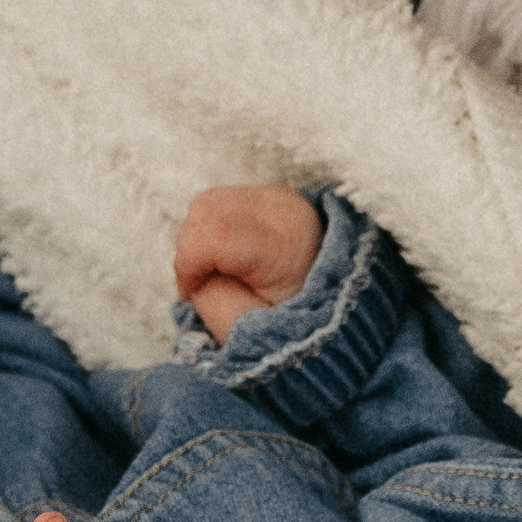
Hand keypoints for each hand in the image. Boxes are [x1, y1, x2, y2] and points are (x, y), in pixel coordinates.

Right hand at [174, 184, 325, 341]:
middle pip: (204, 213)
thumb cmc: (290, 320)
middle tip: (203, 284)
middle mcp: (281, 211)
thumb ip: (213, 299)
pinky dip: (206, 227)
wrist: (333, 301)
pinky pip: (217, 201)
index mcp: (284, 246)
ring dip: (195, 238)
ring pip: (205, 203)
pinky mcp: (266, 196)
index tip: (191, 293)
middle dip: (189, 253)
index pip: (213, 234)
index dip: (188, 264)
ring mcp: (275, 198)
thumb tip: (193, 272)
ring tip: (214, 268)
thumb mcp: (250, 324)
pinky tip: (222, 253)